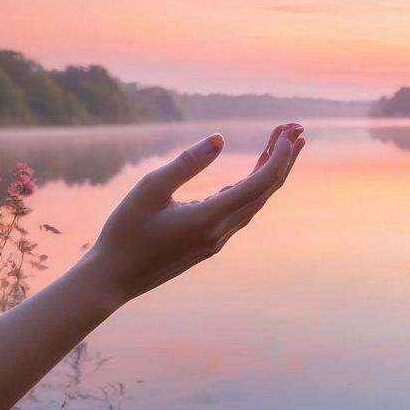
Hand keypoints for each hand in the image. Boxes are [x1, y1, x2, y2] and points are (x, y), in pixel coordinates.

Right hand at [88, 123, 305, 304]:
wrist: (112, 280)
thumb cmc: (124, 233)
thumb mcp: (150, 189)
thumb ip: (186, 164)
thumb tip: (220, 139)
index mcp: (209, 219)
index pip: (259, 185)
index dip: (278, 156)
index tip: (288, 132)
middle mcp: (220, 232)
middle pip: (266, 191)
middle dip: (284, 158)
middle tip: (298, 129)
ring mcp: (216, 240)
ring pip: (256, 201)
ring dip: (271, 171)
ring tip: (282, 143)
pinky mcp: (209, 242)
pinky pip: (242, 211)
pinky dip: (254, 187)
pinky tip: (255, 172)